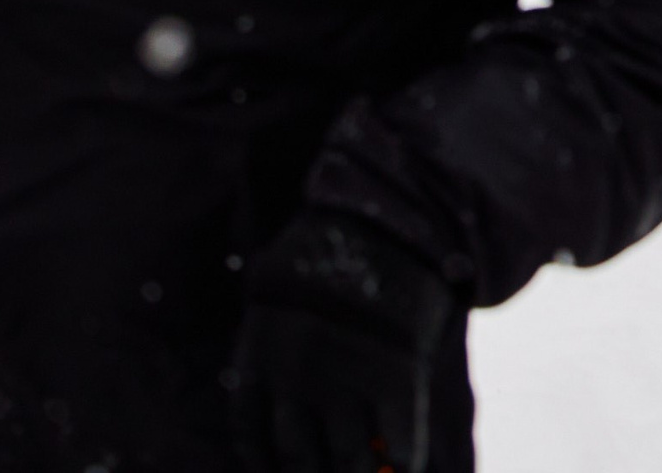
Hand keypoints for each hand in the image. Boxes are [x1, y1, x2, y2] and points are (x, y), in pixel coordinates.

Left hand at [232, 214, 456, 472]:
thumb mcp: (281, 294)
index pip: (254, 439)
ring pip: (349, 460)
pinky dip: (405, 458)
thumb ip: (274, 347)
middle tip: (334, 470)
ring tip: (376, 472)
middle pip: (300, 460)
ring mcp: (345, 379)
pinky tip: (407, 461)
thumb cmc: (330, 252)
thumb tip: (279, 390)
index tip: (285, 470)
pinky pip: (399, 438)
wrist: (382, 215)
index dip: (269, 465)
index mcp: (261, 358)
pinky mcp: (395, 373)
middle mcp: (296, 379)